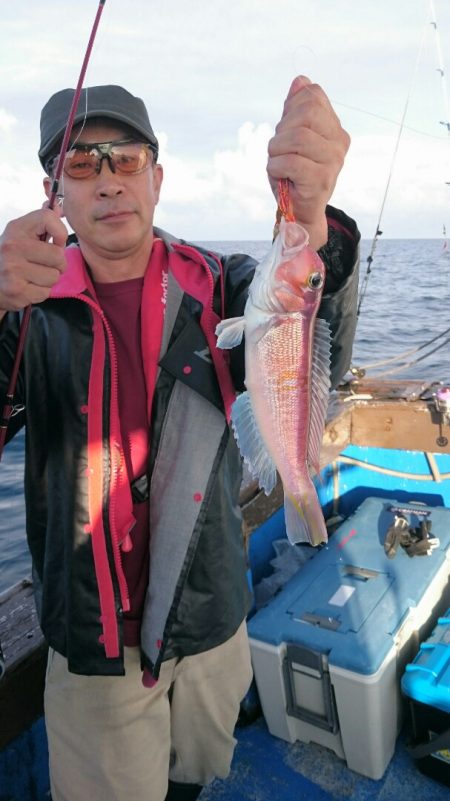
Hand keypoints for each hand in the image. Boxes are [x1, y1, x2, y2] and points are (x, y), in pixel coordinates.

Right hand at [0, 209, 67, 312]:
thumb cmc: (10, 256)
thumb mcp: (20, 234)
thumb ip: (42, 222)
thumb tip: (58, 206)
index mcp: (16, 229)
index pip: (49, 219)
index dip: (60, 233)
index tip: (55, 242)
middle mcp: (12, 247)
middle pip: (58, 256)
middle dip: (57, 264)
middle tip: (44, 264)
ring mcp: (13, 270)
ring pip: (54, 276)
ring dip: (48, 279)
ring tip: (33, 276)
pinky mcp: (16, 291)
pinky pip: (46, 292)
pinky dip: (40, 292)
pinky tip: (28, 286)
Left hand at [267, 75, 349, 249]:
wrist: (300, 214)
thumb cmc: (293, 176)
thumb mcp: (291, 138)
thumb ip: (296, 110)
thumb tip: (301, 80)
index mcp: (335, 129)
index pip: (313, 97)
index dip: (290, 110)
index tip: (287, 133)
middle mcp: (339, 143)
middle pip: (305, 114)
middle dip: (282, 130)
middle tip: (279, 150)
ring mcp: (333, 162)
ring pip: (297, 137)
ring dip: (276, 149)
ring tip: (278, 162)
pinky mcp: (320, 180)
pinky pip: (290, 161)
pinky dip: (276, 167)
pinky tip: (280, 175)